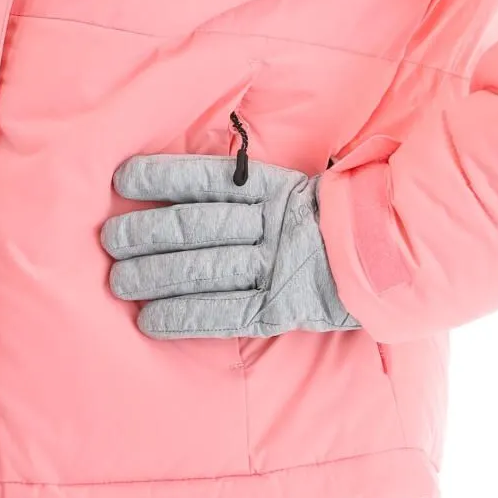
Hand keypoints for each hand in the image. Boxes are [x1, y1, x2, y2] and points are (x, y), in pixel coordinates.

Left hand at [103, 149, 361, 336]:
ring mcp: (277, 266)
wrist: (388, 261)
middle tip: (109, 240)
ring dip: (156, 276)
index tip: (124, 178)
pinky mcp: (280, 307)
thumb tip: (182, 185)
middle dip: (147, 232)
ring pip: (206, 268)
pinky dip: (185, 316)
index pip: (208, 179)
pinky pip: (225, 313)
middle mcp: (271, 224)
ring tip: (118, 282)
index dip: (164, 177)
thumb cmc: (326, 223)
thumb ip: (247, 188)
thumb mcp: (293, 190)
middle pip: (198, 225)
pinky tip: (151, 320)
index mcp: (274, 188)